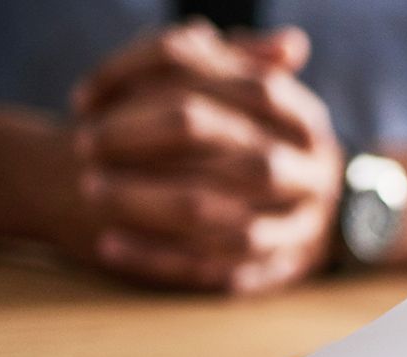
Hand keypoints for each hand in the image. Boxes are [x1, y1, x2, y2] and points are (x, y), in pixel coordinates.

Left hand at [71, 22, 342, 292]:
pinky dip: (159, 260)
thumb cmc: (261, 143)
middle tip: (85, 142)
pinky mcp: (275, 272)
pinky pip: (215, 272)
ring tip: (93, 190)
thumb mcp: (255, 99)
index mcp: (304, 119)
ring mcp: (299, 227)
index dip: (160, 83)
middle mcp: (310, 172)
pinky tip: (111, 245)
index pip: (239, 84)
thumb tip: (199, 34)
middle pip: (232, 150)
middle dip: (148, 142)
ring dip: (149, 204)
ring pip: (222, 218)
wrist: (320, 215)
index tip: (89, 95)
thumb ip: (226, 65)